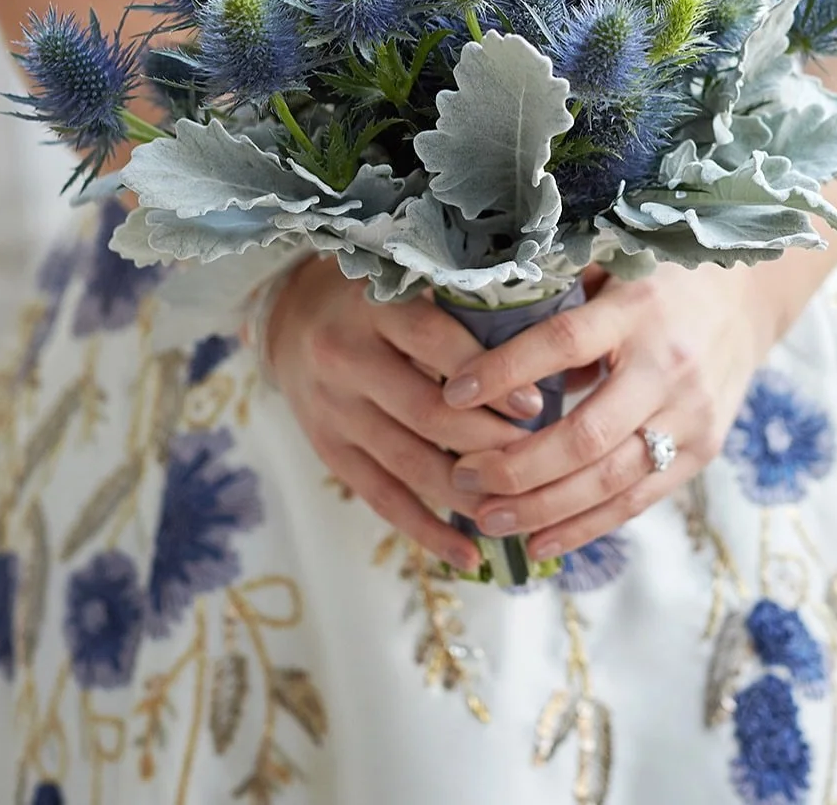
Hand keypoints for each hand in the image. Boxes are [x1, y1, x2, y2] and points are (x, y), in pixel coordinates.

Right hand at [267, 258, 541, 572]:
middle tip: (539, 459)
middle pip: (427, 413)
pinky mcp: (329, 451)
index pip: (435, 343)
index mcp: (374, 308)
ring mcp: (333, 410)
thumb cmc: (378, 298)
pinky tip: (469, 555)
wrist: (291, 318)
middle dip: (490, 442)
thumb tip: (544, 351)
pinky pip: (382, 499)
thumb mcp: (408, 282)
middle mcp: (346, 358)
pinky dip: (428, 531)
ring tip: (519, 508)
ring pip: (409, 463)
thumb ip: (462, 308)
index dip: (487, 376)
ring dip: (468, 493)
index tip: (535, 404)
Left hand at [442, 263, 778, 562]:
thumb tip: (479, 337)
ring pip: (610, 480)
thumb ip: (557, 300)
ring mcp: (692, 415)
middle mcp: (668, 366)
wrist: (745, 299)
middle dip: (517, 466)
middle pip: (586, 434)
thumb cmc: (658, 280)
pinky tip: (539, 541)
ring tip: (487, 519)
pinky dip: (585, 527)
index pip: (562, 343)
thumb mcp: (611, 268)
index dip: (504, 372)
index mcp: (637, 309)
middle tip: (462, 475)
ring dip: (543, 508)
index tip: (452, 393)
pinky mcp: (703, 450)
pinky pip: (638, 500)